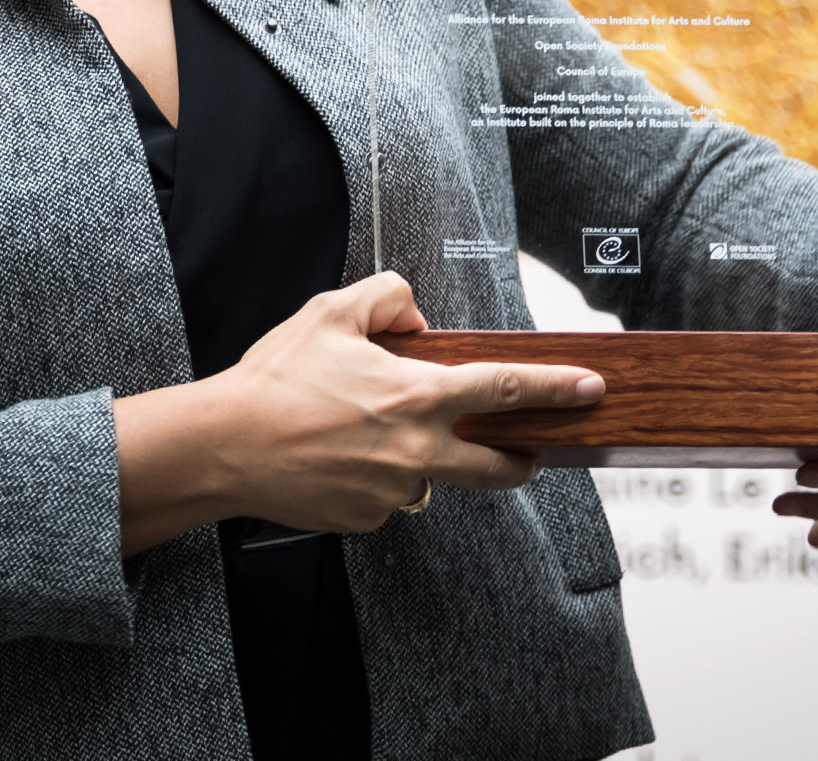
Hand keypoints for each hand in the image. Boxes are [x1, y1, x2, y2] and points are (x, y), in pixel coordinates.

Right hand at [112, 271, 604, 552]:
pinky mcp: (368, 518)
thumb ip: (386, 300)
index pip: (502, 391)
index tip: (591, 388)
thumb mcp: (329, 313)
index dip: (554, 389)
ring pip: (429, 477)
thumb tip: (417, 320)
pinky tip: (333, 459)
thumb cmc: (275, 379)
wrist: (226, 445)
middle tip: (529, 452)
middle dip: (523, 460)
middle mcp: (416, 451)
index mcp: (415, 396)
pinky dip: (373, 479)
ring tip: (356, 435)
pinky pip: (388, 498)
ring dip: (416, 459)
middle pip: (497, 466)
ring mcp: (394, 492)